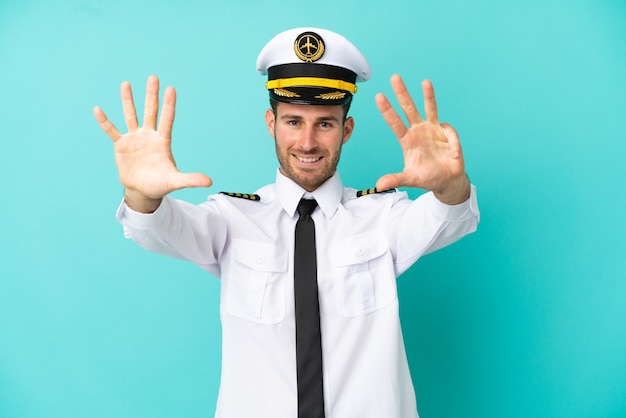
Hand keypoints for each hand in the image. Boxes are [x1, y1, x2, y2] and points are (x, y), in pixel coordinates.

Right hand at [93, 75, 211, 211]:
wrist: (143, 191)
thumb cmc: (161, 184)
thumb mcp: (175, 181)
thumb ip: (191, 179)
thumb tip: (210, 182)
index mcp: (163, 141)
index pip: (167, 119)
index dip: (169, 105)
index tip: (171, 89)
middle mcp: (149, 135)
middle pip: (151, 111)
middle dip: (152, 95)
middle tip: (153, 77)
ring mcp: (134, 138)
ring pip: (131, 115)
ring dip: (128, 100)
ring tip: (126, 83)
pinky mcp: (121, 145)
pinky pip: (112, 130)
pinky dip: (104, 121)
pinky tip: (98, 109)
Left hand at [375, 75, 469, 204]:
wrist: (448, 181)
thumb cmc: (428, 177)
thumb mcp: (410, 179)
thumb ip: (395, 179)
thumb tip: (378, 186)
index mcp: (407, 140)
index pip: (395, 122)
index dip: (387, 110)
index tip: (379, 96)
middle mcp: (419, 131)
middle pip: (409, 108)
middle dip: (402, 93)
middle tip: (394, 77)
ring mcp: (433, 130)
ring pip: (430, 109)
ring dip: (428, 96)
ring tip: (425, 82)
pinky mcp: (447, 134)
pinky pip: (449, 133)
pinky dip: (453, 144)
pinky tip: (454, 156)